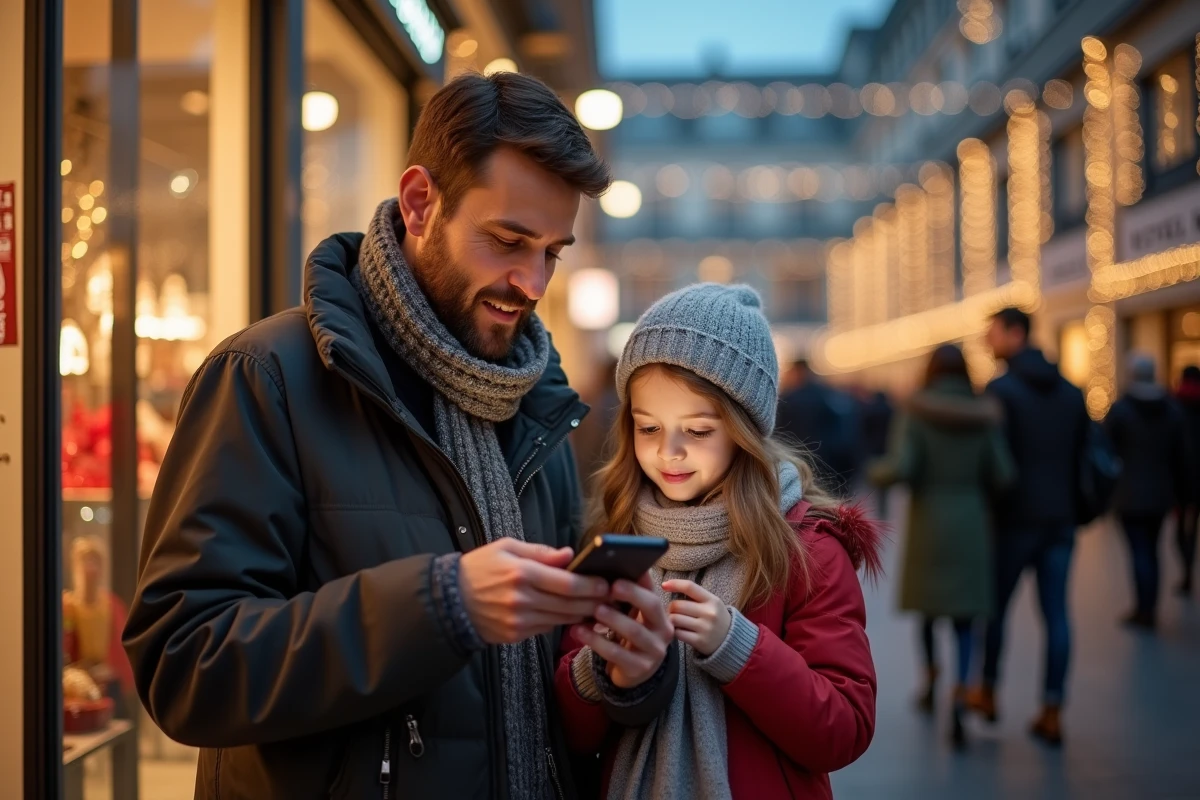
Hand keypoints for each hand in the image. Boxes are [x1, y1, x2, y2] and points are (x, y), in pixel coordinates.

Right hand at [459, 539, 610, 644]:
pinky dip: (560, 622)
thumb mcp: (506, 548)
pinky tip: (572, 615)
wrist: (449, 600)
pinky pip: (546, 629)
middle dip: (593, 602)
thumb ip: (540, 552)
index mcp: (520, 573)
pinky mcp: (514, 635)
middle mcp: (521, 599)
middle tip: (610, 597)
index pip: (566, 583)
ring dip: (582, 614)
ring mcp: (518, 621)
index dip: (590, 585)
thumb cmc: (480, 567)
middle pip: (568, 604)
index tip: (606, 583)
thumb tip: (569, 555)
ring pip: (560, 620)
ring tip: (597, 607)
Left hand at [571, 574, 673, 688]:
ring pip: (634, 630)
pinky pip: (617, 653)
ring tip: (594, 610)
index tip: (623, 569)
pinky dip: (596, 641)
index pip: (654, 589)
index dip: (641, 579)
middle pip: (652, 606)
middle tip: (609, 586)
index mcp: (660, 612)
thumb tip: (607, 567)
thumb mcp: (631, 616)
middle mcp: (663, 629)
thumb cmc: (628, 637)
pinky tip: (579, 631)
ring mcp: (654, 650)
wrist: (633, 672)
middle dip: (632, 594)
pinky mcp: (640, 668)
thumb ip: (625, 597)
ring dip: (612, 618)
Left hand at [661, 579, 730, 656]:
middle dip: (671, 608)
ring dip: (671, 620)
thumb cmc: (715, 618)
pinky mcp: (699, 641)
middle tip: (673, 612)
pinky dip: (675, 632)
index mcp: (712, 600)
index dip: (674, 584)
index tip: (664, 585)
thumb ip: (694, 595)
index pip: (689, 587)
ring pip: (674, 619)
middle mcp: (709, 613)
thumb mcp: (711, 603)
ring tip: (676, 622)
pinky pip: (677, 633)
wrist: (731, 641)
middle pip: (677, 605)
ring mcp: (705, 628)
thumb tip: (667, 586)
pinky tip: (681, 631)